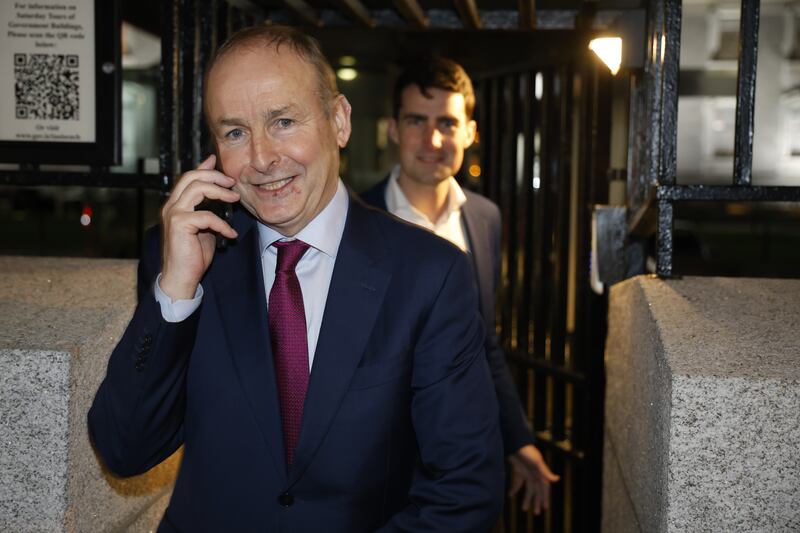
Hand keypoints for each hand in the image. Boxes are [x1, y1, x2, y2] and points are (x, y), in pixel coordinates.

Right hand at [159, 154, 239, 299]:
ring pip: (197, 189)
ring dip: (220, 192)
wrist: (181, 277)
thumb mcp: (205, 227)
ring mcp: (173, 214)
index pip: (188, 178)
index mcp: (176, 204)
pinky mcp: (179, 225)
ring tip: (235, 199)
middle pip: (191, 177)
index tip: (215, 160)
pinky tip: (230, 234)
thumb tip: (221, 194)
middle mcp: (171, 206)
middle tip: (232, 183)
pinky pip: (206, 216)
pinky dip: (222, 224)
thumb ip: (209, 209)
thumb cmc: (193, 255)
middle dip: (214, 176)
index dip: (203, 168)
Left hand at [507, 444, 559, 514]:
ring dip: (526, 498)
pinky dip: (514, 489)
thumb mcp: (537, 461)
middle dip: (536, 501)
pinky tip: (510, 495)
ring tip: (524, 509)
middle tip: (535, 513)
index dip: (545, 498)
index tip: (545, 508)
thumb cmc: (527, 451)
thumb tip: (557, 479)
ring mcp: (526, 472)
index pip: (544, 488)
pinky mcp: (518, 470)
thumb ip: (546, 472)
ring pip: (528, 489)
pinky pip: (517, 482)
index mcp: (540, 473)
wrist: (514, 442)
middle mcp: (534, 474)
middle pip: (536, 491)